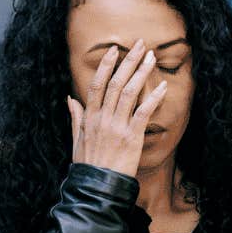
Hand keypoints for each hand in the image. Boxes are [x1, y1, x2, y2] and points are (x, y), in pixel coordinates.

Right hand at [70, 39, 165, 177]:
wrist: (96, 188)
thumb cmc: (88, 165)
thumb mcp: (76, 140)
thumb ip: (75, 117)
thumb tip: (70, 98)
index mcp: (89, 117)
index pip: (97, 84)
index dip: (106, 65)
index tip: (115, 50)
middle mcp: (102, 118)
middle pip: (115, 82)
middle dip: (128, 61)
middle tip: (139, 44)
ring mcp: (117, 126)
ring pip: (128, 92)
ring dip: (141, 73)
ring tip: (151, 57)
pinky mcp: (131, 137)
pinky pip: (143, 113)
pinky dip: (152, 98)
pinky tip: (161, 86)